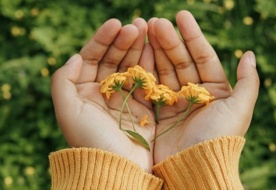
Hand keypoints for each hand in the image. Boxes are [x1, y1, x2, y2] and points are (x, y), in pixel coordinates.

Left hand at [51, 18, 155, 172]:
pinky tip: (153, 49)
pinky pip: (146, 80)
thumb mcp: (67, 110)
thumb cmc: (90, 139)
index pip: (92, 57)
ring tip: (147, 29)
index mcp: (84, 90)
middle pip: (113, 59)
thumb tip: (76, 55)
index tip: (116, 24)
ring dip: (138, 47)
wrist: (117, 167)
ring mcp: (125, 97)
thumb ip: (63, 80)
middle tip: (137, 24)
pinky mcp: (143, 105)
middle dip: (124, 40)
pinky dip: (150, 64)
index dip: (103, 39)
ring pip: (131, 66)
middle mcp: (104, 92)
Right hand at [148, 10, 259, 162]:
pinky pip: (152, 86)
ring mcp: (175, 102)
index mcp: (214, 90)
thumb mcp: (239, 109)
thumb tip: (250, 54)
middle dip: (169, 40)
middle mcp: (194, 94)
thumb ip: (248, 82)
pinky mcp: (158, 112)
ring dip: (156, 50)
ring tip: (146, 29)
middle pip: (181, 60)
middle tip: (156, 21)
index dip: (192, 35)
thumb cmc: (218, 138)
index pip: (203, 56)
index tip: (181, 16)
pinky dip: (145, 70)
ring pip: (164, 70)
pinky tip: (139, 52)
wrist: (194, 168)